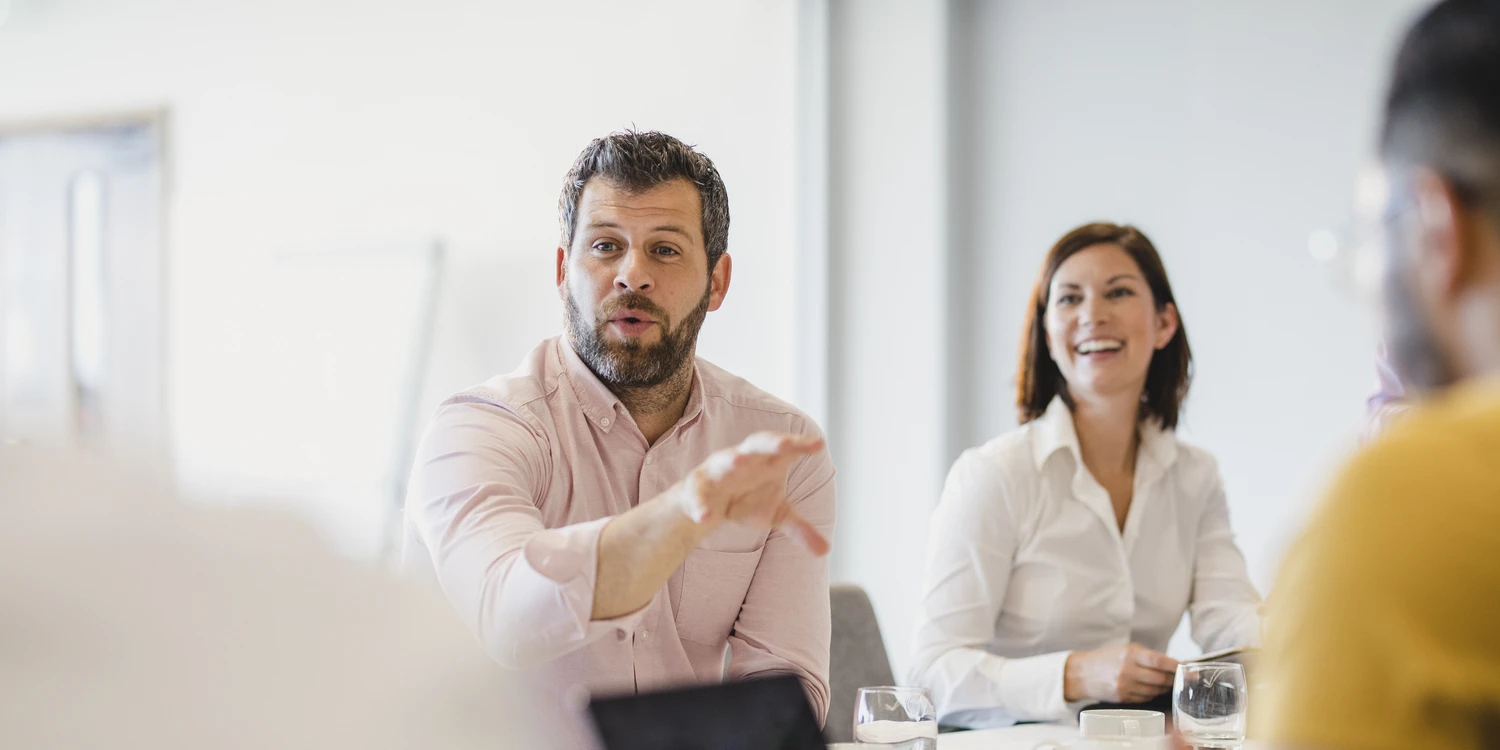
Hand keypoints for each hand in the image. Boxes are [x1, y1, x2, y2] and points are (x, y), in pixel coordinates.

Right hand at [671, 432, 829, 555]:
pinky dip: (700, 504)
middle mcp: (744, 459)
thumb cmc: (748, 500)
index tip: (819, 444)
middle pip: (758, 444)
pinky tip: (705, 518)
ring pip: (724, 460)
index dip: (801, 445)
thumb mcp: (777, 515)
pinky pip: (697, 493)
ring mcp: (718, 470)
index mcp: (766, 462)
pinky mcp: (696, 486)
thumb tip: (825, 551)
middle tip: (786, 445)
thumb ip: (800, 529)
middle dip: (771, 443)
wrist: (709, 507)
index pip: (786, 449)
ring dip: (732, 460)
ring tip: (740, 461)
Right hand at [1063, 643, 1177, 703]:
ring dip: (1163, 688)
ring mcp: (1125, 686)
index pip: (1160, 661)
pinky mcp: (1123, 698)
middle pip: (1160, 679)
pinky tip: (1150, 689)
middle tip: (1178, 678)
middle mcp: (1128, 670)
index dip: (1175, 666)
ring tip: (1164, 683)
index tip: (1185, 669)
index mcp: (1130, 654)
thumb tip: (1172, 664)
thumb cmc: (1106, 659)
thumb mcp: (1125, 649)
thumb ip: (1148, 655)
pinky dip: (1151, 694)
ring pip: (1155, 691)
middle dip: (1172, 679)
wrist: (1082, 673)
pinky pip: (1145, 698)